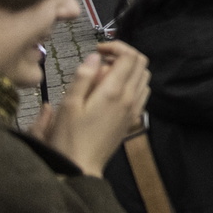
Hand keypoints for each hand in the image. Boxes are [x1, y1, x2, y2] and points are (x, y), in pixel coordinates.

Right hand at [36, 42, 148, 175]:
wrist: (81, 166)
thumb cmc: (69, 136)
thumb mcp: (69, 104)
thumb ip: (84, 77)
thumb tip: (96, 55)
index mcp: (114, 91)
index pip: (130, 56)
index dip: (116, 46)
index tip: (98, 50)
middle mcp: (130, 97)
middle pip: (141, 63)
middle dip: (123, 55)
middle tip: (99, 61)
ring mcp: (134, 108)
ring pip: (144, 77)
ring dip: (128, 69)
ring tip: (103, 76)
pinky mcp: (133, 118)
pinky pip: (141, 92)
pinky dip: (132, 83)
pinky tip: (112, 91)